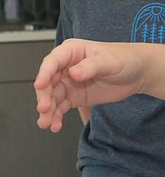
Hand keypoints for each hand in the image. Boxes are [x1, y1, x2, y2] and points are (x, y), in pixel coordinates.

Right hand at [34, 39, 151, 132]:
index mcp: (70, 51)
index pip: (52, 62)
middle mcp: (65, 67)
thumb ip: (90, 66)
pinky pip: (61, 106)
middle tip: (44, 109)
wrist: (136, 73)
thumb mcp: (108, 60)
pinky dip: (57, 116)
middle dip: (44, 96)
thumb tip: (74, 73)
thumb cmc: (122, 59)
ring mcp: (68, 83)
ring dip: (48, 110)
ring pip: (52, 97)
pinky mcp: (74, 96)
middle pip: (48, 82)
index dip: (44, 73)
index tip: (40, 85)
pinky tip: (55, 125)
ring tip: (47, 123)